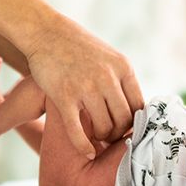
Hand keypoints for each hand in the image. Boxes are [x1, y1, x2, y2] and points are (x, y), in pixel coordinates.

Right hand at [24, 16, 143, 158]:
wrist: (46, 32)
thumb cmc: (78, 47)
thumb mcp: (109, 57)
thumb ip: (122, 80)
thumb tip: (137, 110)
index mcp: (123, 67)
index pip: (138, 106)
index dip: (134, 123)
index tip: (126, 129)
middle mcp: (107, 77)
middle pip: (123, 120)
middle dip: (118, 133)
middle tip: (110, 137)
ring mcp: (85, 87)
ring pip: (104, 128)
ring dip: (102, 138)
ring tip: (97, 138)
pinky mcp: (64, 96)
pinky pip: (78, 131)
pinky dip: (84, 147)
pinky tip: (87, 153)